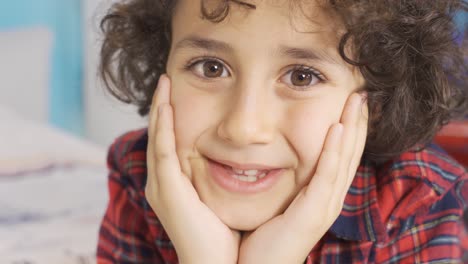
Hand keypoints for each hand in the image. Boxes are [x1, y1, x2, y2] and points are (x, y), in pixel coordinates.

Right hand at [145, 75, 240, 263]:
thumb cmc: (226, 237)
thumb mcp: (224, 200)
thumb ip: (225, 179)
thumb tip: (246, 162)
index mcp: (175, 185)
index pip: (170, 143)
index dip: (171, 118)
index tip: (178, 94)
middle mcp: (163, 183)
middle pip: (160, 136)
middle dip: (162, 107)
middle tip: (166, 80)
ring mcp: (162, 185)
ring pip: (158, 137)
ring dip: (160, 108)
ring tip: (164, 82)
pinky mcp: (167, 188)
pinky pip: (163, 149)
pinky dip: (164, 125)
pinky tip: (167, 103)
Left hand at [237, 93, 368, 263]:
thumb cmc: (262, 237)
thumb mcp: (279, 202)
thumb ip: (286, 182)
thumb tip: (276, 156)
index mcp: (322, 196)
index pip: (342, 156)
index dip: (350, 129)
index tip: (351, 101)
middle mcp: (329, 200)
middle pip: (350, 154)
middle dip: (358, 122)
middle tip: (362, 92)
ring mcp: (324, 207)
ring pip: (345, 160)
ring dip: (352, 129)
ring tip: (357, 100)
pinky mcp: (313, 213)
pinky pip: (327, 176)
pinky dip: (334, 151)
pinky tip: (338, 128)